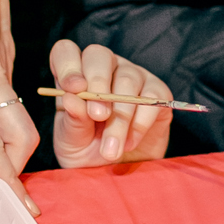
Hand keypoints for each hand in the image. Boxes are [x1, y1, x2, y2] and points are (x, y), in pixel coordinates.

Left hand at [47, 39, 172, 166]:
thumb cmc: (87, 150)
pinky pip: (152, 97)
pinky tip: (129, 143)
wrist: (116, 172)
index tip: (73, 89)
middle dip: (98, 84)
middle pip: (100, 55)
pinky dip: (140, 123)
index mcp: (75, 76)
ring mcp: (132, 76)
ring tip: (111, 148)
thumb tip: (71, 99)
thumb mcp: (71, 140)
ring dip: (120, 117)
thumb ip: (72, 119)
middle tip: (97, 116)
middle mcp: (103, 69)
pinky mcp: (157, 92)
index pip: (66, 52)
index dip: (68, 65)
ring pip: (127, 80)